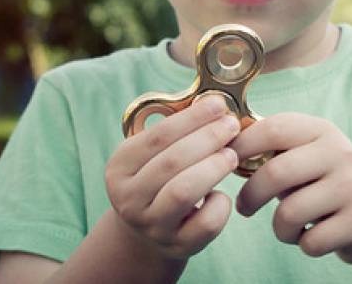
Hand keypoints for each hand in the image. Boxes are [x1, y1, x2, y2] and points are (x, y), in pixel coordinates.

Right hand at [104, 95, 240, 258]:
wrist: (146, 232)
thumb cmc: (157, 180)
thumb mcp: (152, 156)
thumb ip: (175, 132)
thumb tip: (214, 105)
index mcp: (119, 168)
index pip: (156, 137)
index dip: (191, 118)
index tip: (218, 104)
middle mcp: (128, 198)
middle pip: (171, 162)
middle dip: (207, 139)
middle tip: (231, 126)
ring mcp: (151, 225)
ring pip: (184, 192)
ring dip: (213, 167)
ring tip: (231, 154)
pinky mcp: (177, 246)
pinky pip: (205, 224)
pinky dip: (220, 205)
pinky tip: (221, 194)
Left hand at [229, 113, 351, 263]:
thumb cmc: (320, 186)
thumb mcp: (302, 157)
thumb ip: (270, 150)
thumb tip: (220, 144)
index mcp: (321, 130)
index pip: (272, 129)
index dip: (241, 147)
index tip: (224, 164)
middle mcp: (341, 152)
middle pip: (276, 173)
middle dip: (251, 195)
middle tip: (244, 207)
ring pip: (290, 213)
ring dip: (279, 228)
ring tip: (286, 226)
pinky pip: (310, 241)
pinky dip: (302, 244)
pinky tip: (311, 236)